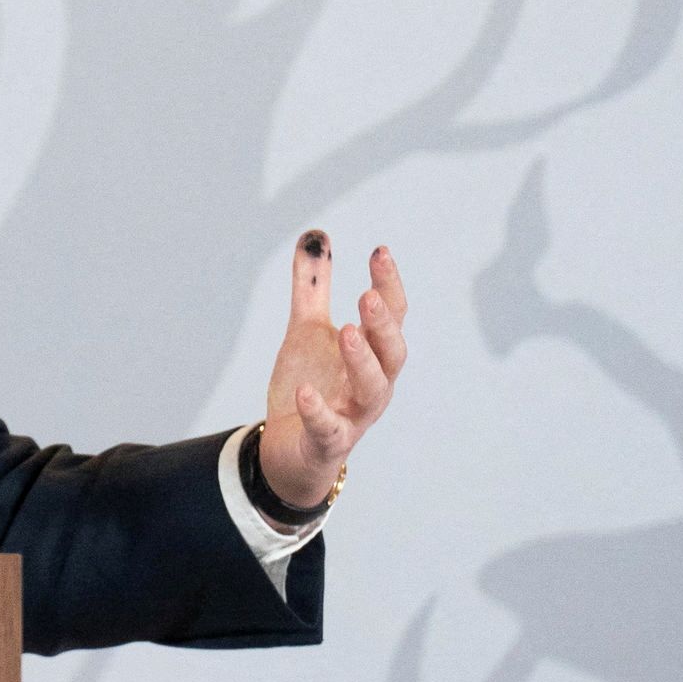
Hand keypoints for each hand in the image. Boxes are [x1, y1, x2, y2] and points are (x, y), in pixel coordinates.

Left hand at [255, 234, 406, 511]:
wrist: (290, 447)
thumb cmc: (311, 384)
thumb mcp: (307, 330)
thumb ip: (313, 286)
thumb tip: (316, 234)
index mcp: (372, 353)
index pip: (391, 315)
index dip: (389, 284)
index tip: (380, 252)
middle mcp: (373, 384)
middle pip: (392, 353)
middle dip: (384, 324)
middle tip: (368, 296)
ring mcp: (354, 415)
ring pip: (373, 390)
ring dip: (362, 361)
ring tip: (347, 331)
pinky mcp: (329, 441)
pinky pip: (329, 428)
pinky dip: (319, 410)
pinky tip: (305, 392)